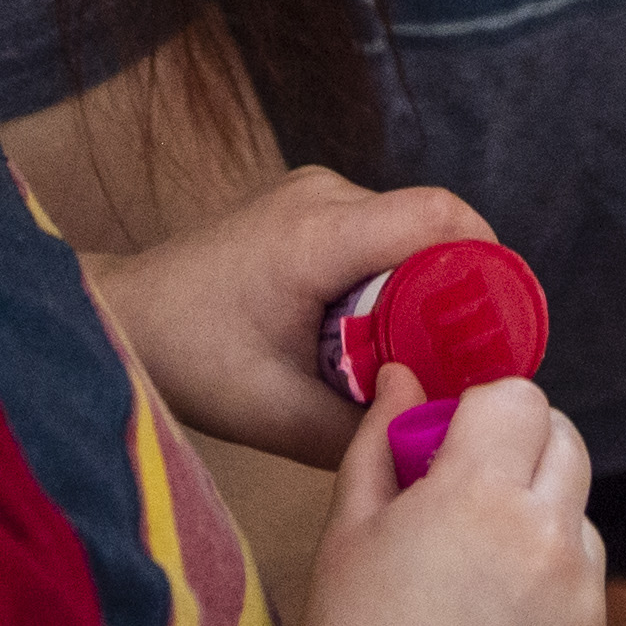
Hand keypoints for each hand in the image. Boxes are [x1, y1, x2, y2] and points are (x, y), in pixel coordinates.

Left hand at [83, 164, 493, 463]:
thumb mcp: (277, 412)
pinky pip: (376, 228)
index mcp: (317, 236)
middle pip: (428, 226)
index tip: (500, 322)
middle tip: (460, 354)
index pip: (435, 216)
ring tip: (407, 347)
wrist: (126, 314)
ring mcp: (313, 191)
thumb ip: (356, 428)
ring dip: (417, 281)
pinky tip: (371, 325)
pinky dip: (388, 272)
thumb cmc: (190, 356)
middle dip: (454, 288)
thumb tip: (428, 435)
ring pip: (404, 227)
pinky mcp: (308, 201)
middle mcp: (323, 194)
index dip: (485, 260)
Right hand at [312, 365, 601, 625]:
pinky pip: (583, 565)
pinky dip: (550, 563)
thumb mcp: (348, 537)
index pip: (518, 396)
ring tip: (472, 558)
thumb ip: (379, 443)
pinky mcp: (591, 625)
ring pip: (576, 502)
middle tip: (459, 489)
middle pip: (562, 437)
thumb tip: (399, 378)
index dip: (480, 410)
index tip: (445, 442)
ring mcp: (578, 587)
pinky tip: (495, 600)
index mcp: (479, 497)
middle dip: (517, 445)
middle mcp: (545, 534)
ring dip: (538, 506)